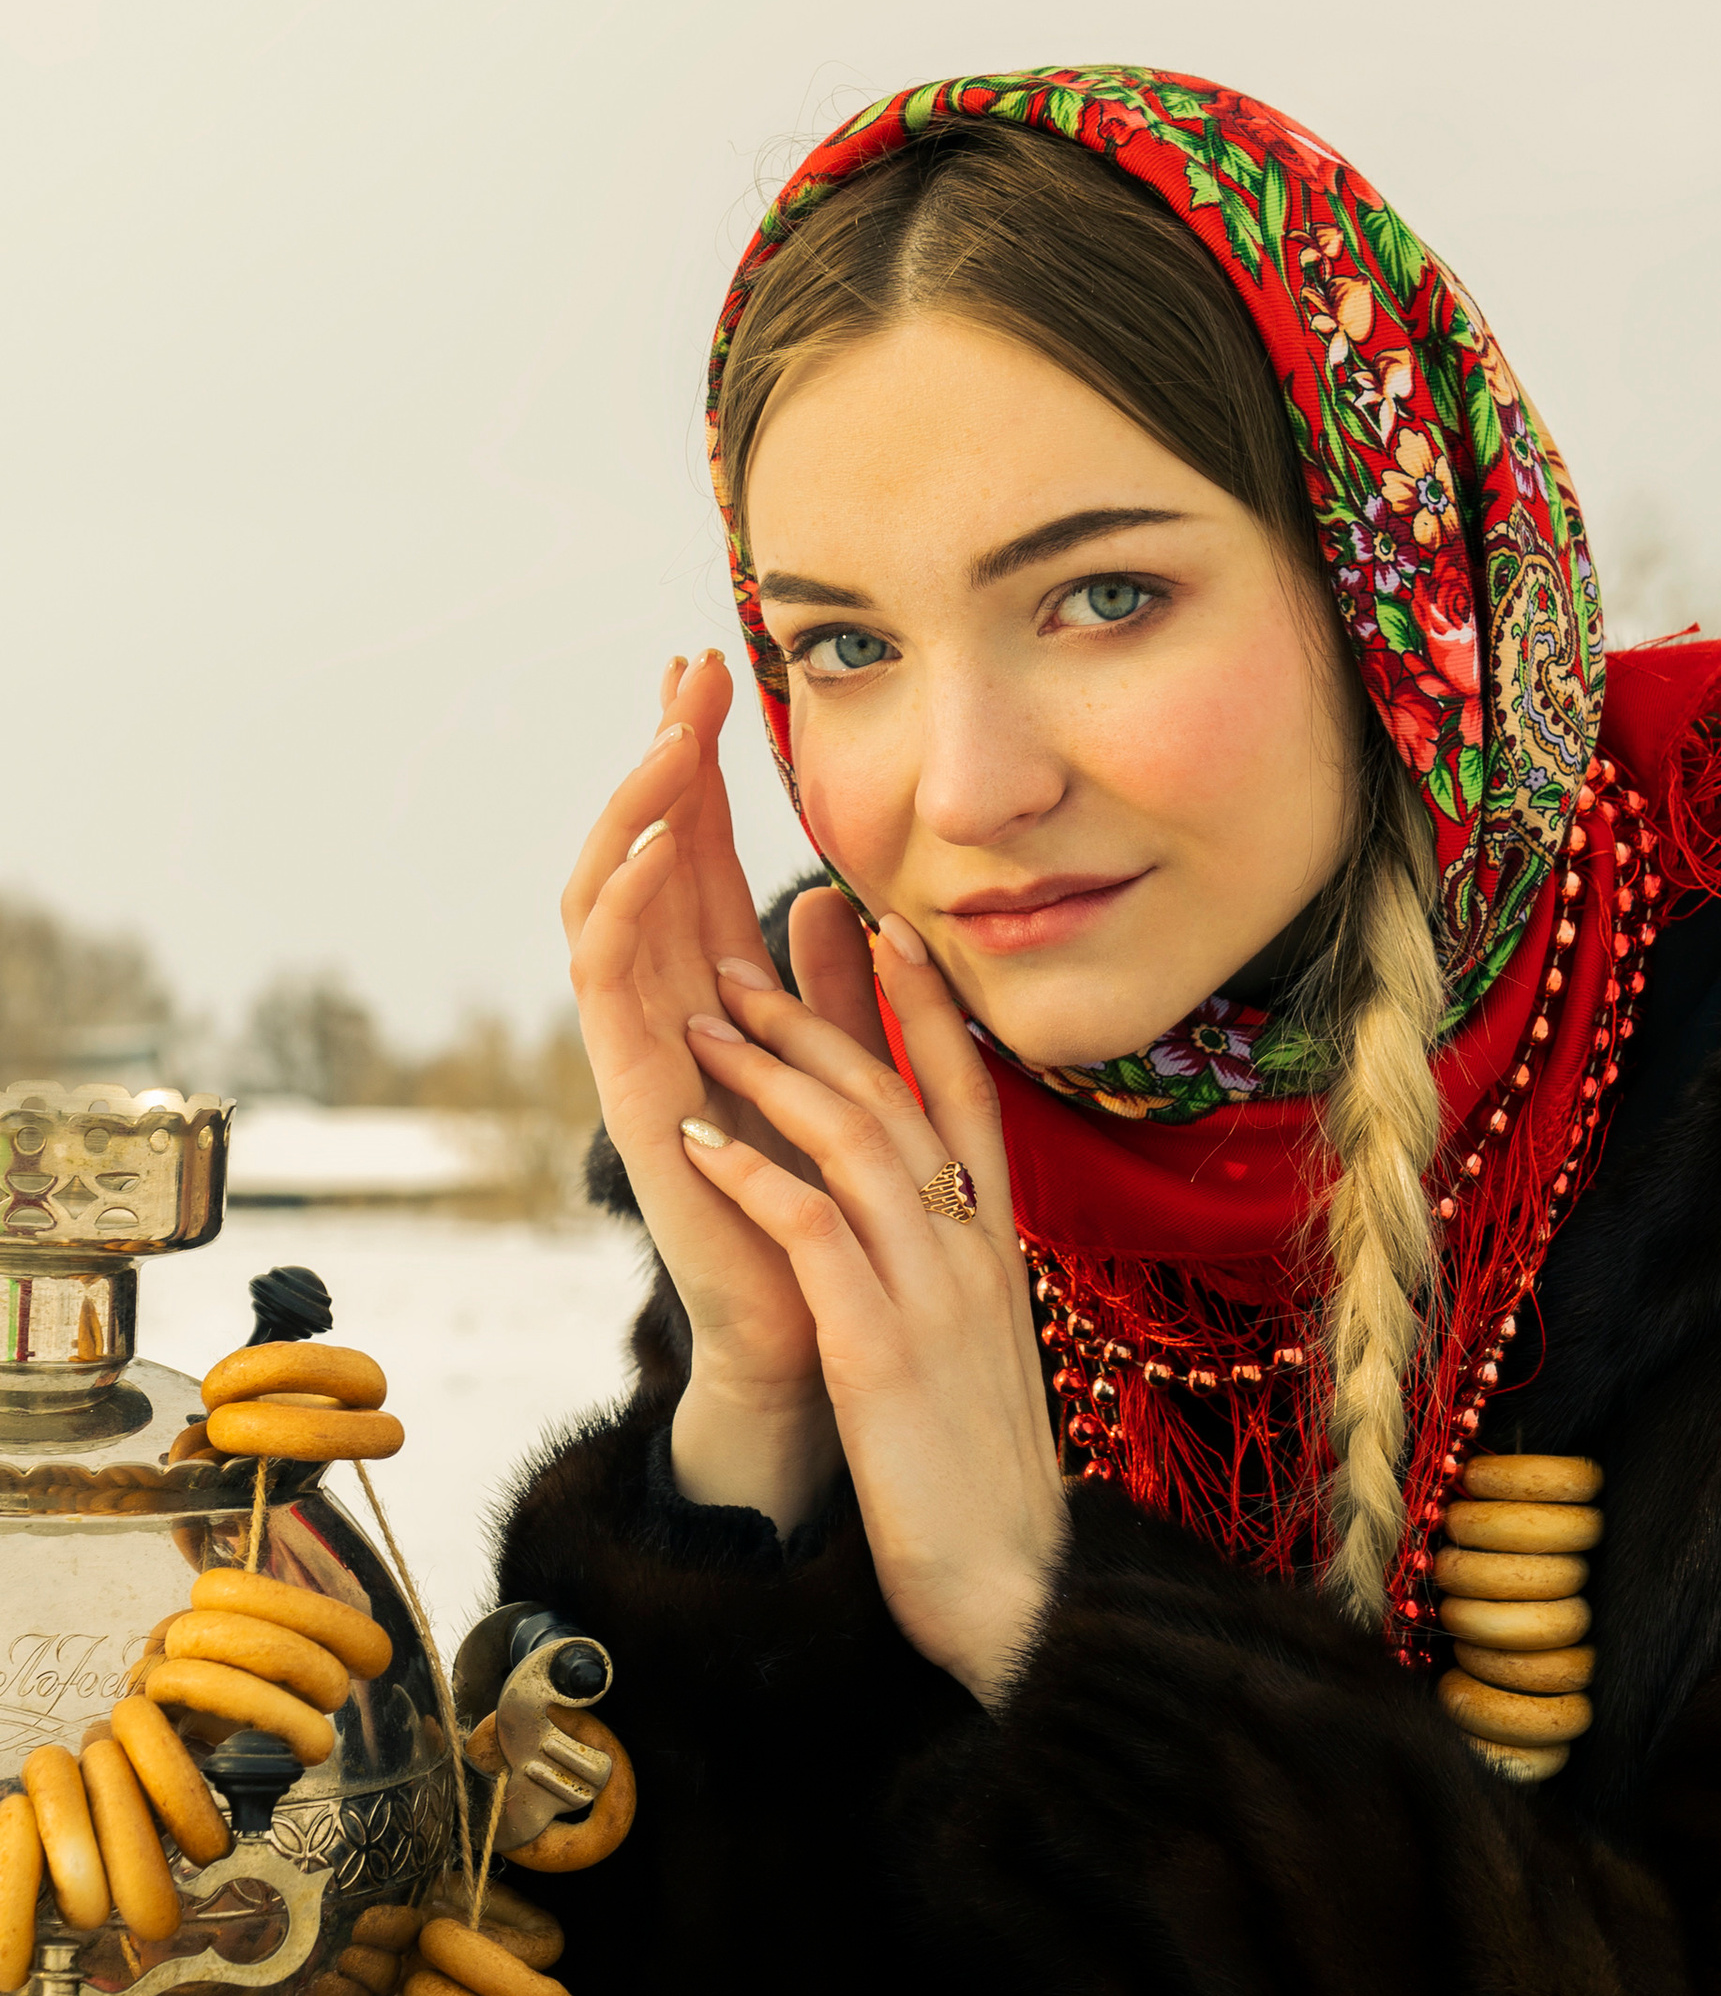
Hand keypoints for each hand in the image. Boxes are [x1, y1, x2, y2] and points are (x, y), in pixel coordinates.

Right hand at [562, 653, 843, 1519]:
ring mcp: (636, 1046)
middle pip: (641, 852)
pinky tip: (648, 849)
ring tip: (669, 735)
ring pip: (607, 899)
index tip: (720, 671)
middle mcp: (663, 1007)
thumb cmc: (822, 1209)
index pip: (694, 852)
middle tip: (690, 666)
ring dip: (633, 812)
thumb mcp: (840, 1068)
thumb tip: (837, 890)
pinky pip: (604, 982)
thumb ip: (832, 987)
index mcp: (713, 993)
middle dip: (662, 756)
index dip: (700, 763)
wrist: (809, 1329)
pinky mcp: (630, 1092)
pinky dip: (619, 908)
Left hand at [673, 910, 1068, 1701]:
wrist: (1019, 1595)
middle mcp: (977, 1257)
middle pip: (902, 1097)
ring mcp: (934, 1297)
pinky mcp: (881, 1350)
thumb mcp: (984, 1364)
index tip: (885, 932)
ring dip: (773, 1070)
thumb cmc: (989, 1495)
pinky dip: (754, 1172)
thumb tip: (929, 1240)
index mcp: (1002, 1256)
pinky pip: (814, 1228)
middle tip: (742, 962)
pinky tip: (697, 1140)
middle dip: (820, 1018)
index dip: (930, 1008)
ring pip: (858, 1140)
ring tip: (701, 1020)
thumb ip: (956, 1289)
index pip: (973, 1098)